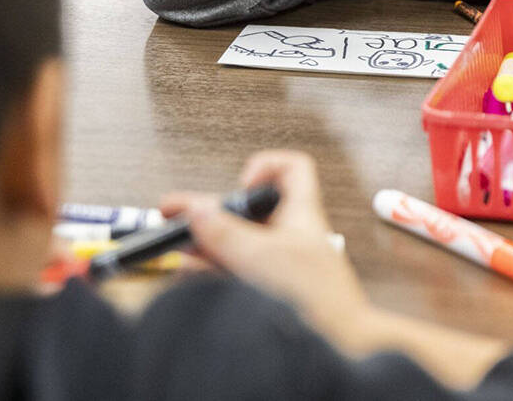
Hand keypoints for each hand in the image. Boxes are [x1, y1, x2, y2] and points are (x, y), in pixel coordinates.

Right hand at [160, 151, 368, 337]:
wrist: (337, 346)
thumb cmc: (318, 298)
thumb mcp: (262, 255)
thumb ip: (225, 232)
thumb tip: (197, 210)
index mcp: (300, 214)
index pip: (293, 170)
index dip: (265, 167)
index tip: (240, 183)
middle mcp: (290, 236)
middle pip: (248, 211)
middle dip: (211, 212)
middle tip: (174, 213)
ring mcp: (280, 265)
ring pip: (237, 243)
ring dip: (206, 242)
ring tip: (175, 243)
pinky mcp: (270, 292)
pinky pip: (235, 272)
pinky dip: (212, 269)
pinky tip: (190, 271)